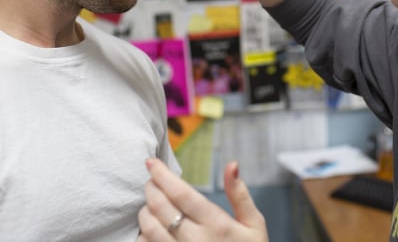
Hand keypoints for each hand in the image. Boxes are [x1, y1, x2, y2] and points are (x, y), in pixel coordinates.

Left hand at [137, 158, 267, 241]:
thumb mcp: (254, 224)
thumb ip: (240, 194)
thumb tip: (231, 165)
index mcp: (217, 224)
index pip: (181, 193)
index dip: (162, 174)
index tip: (152, 163)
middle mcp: (195, 240)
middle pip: (159, 206)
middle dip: (151, 187)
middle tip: (152, 180)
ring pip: (147, 227)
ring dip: (145, 210)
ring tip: (151, 203)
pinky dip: (143, 234)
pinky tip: (151, 228)